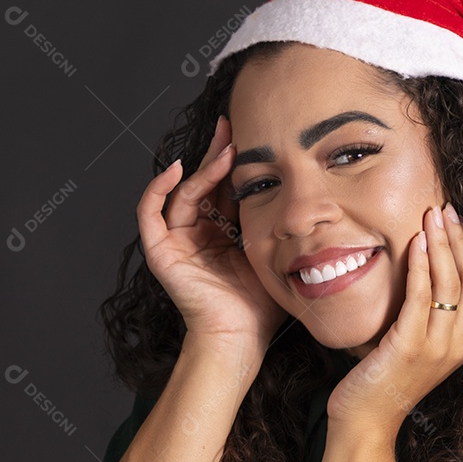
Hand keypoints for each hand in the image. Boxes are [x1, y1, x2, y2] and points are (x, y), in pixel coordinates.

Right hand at [136, 116, 287, 353]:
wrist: (241, 336)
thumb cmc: (261, 306)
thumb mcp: (274, 253)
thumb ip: (281, 227)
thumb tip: (313, 201)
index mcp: (223, 234)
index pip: (226, 189)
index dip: (235, 163)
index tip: (252, 135)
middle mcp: (198, 234)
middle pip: (203, 184)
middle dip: (218, 154)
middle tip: (232, 125)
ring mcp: (177, 242)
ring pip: (182, 192)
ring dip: (201, 168)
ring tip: (223, 149)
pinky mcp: (160, 252)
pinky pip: (150, 212)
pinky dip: (158, 188)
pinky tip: (175, 169)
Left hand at [326, 203, 462, 440]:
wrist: (363, 423)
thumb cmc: (377, 385)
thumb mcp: (405, 347)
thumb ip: (415, 319)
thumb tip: (409, 278)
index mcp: (458, 344)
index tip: (454, 222)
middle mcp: (455, 345)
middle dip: (459, 240)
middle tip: (445, 209)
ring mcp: (436, 348)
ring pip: (450, 284)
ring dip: (442, 245)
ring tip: (432, 216)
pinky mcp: (410, 347)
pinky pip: (421, 297)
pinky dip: (422, 266)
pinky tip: (416, 244)